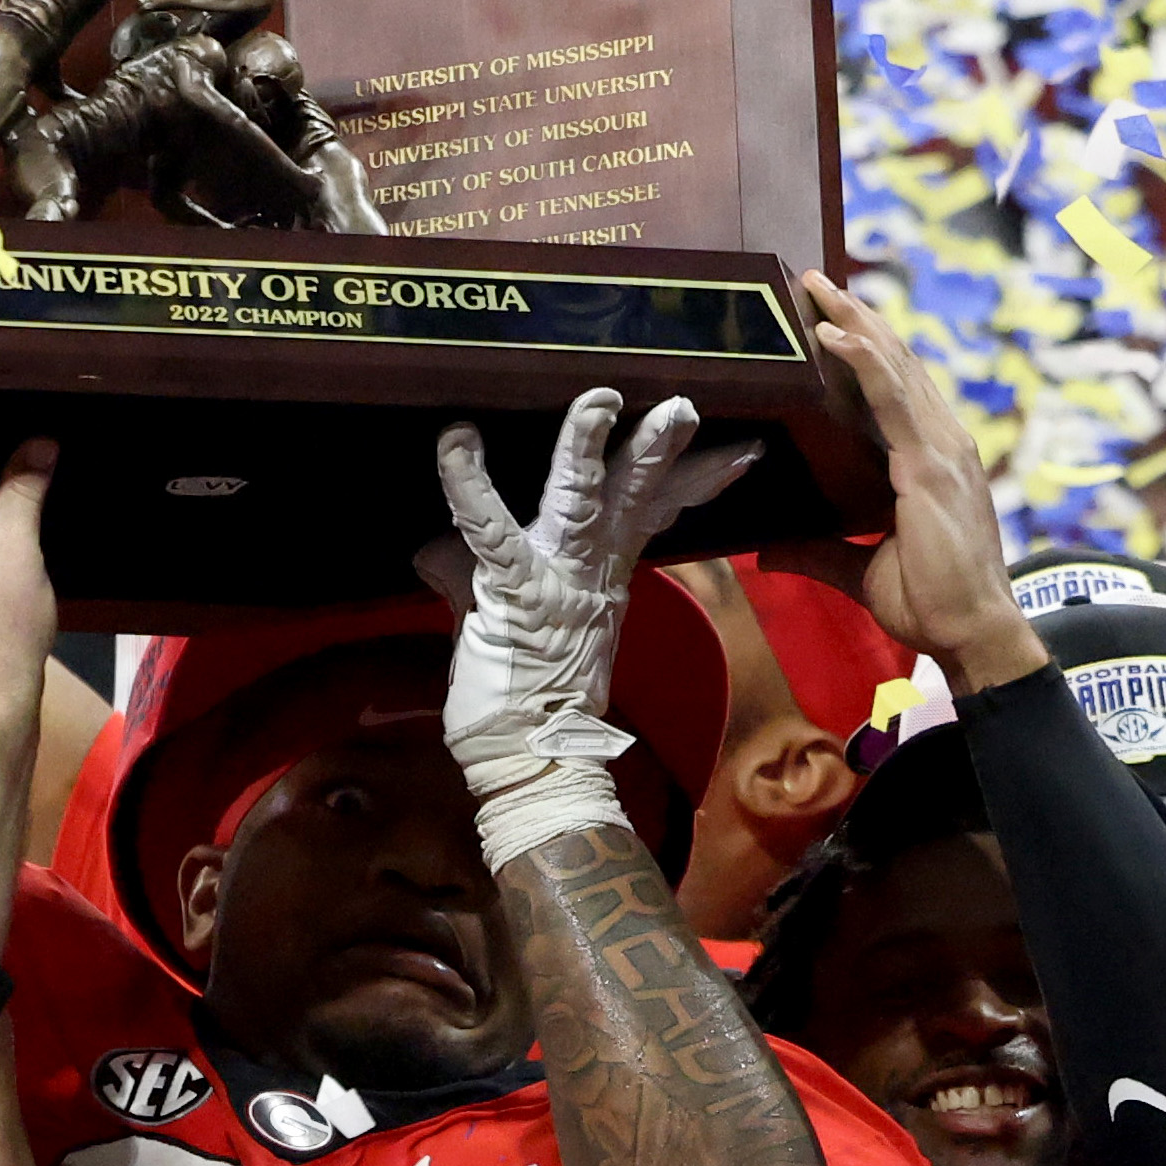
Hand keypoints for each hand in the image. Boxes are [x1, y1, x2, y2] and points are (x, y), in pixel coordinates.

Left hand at [426, 388, 761, 869]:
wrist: (528, 764)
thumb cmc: (519, 702)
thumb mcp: (503, 626)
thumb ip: (473, 578)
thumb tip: (433, 552)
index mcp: (601, 577)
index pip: (652, 514)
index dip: (689, 481)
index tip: (733, 451)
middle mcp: (589, 573)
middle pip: (632, 498)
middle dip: (656, 450)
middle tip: (680, 404)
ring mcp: (556, 582)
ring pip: (578, 502)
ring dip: (587, 449)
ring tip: (599, 401)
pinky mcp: (514, 596)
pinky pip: (490, 531)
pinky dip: (469, 484)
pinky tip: (456, 440)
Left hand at [770, 273, 1045, 690]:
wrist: (973, 632)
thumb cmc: (930, 605)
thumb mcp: (859, 570)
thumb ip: (816, 552)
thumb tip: (766, 553)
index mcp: (930, 459)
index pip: (895, 388)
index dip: (866, 347)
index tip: (830, 315)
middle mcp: (942, 442)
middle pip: (895, 364)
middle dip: (856, 317)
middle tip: (814, 280)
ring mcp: (940, 449)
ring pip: (893, 368)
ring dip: (854, 322)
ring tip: (816, 288)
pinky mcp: (928, 465)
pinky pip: (891, 400)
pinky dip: (862, 362)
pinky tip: (832, 335)